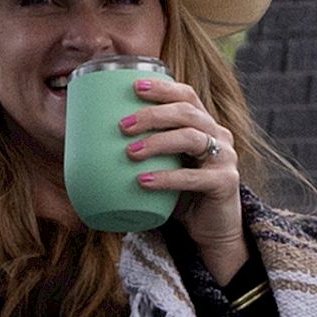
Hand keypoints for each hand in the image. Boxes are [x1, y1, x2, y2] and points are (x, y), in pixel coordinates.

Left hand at [120, 77, 246, 281]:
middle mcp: (218, 135)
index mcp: (204, 124)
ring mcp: (225, 158)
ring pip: (191, 138)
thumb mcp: (165, 166)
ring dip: (157, 142)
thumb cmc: (182, 194)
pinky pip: (195, 177)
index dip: (162, 88)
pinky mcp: (225, 183)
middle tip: (123, 126)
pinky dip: (167, 178)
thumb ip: (145, 152)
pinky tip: (144, 182)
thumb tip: (90, 144)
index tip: (134, 87)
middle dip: (153, 115)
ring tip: (130, 153)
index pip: (186, 95)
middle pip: (187, 112)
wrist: (212, 229)